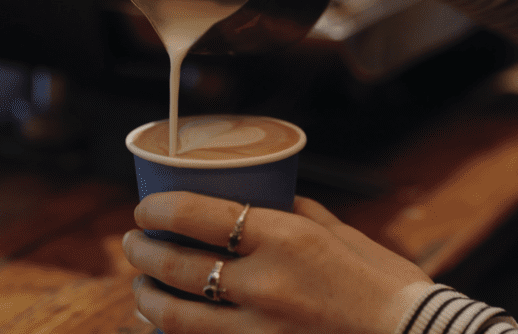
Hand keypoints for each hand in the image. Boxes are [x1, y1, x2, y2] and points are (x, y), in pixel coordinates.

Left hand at [123, 191, 432, 333]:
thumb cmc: (384, 283)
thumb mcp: (340, 234)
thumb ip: (295, 214)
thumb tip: (262, 198)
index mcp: (287, 239)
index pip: (199, 214)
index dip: (159, 209)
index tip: (146, 207)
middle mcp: (267, 284)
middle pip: (178, 264)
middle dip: (142, 251)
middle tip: (132, 241)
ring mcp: (260, 330)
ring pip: (176, 315)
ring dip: (147, 297)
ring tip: (141, 285)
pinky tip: (163, 324)